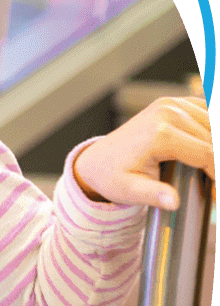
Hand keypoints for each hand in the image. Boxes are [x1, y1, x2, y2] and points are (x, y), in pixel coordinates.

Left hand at [73, 95, 212, 208]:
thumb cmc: (112, 176)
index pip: (208, 155)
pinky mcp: (173, 103)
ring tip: (210, 170)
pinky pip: (207, 111)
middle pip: (213, 139)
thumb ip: (153, 195)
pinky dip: (211, 128)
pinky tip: (207, 144)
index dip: (217, 176)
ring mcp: (171, 104)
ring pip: (213, 124)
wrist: (97, 160)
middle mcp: (167, 113)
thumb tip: (173, 202)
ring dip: (214, 147)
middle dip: (216, 164)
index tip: (216, 196)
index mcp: (160, 134)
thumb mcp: (129, 190)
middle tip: (212, 185)